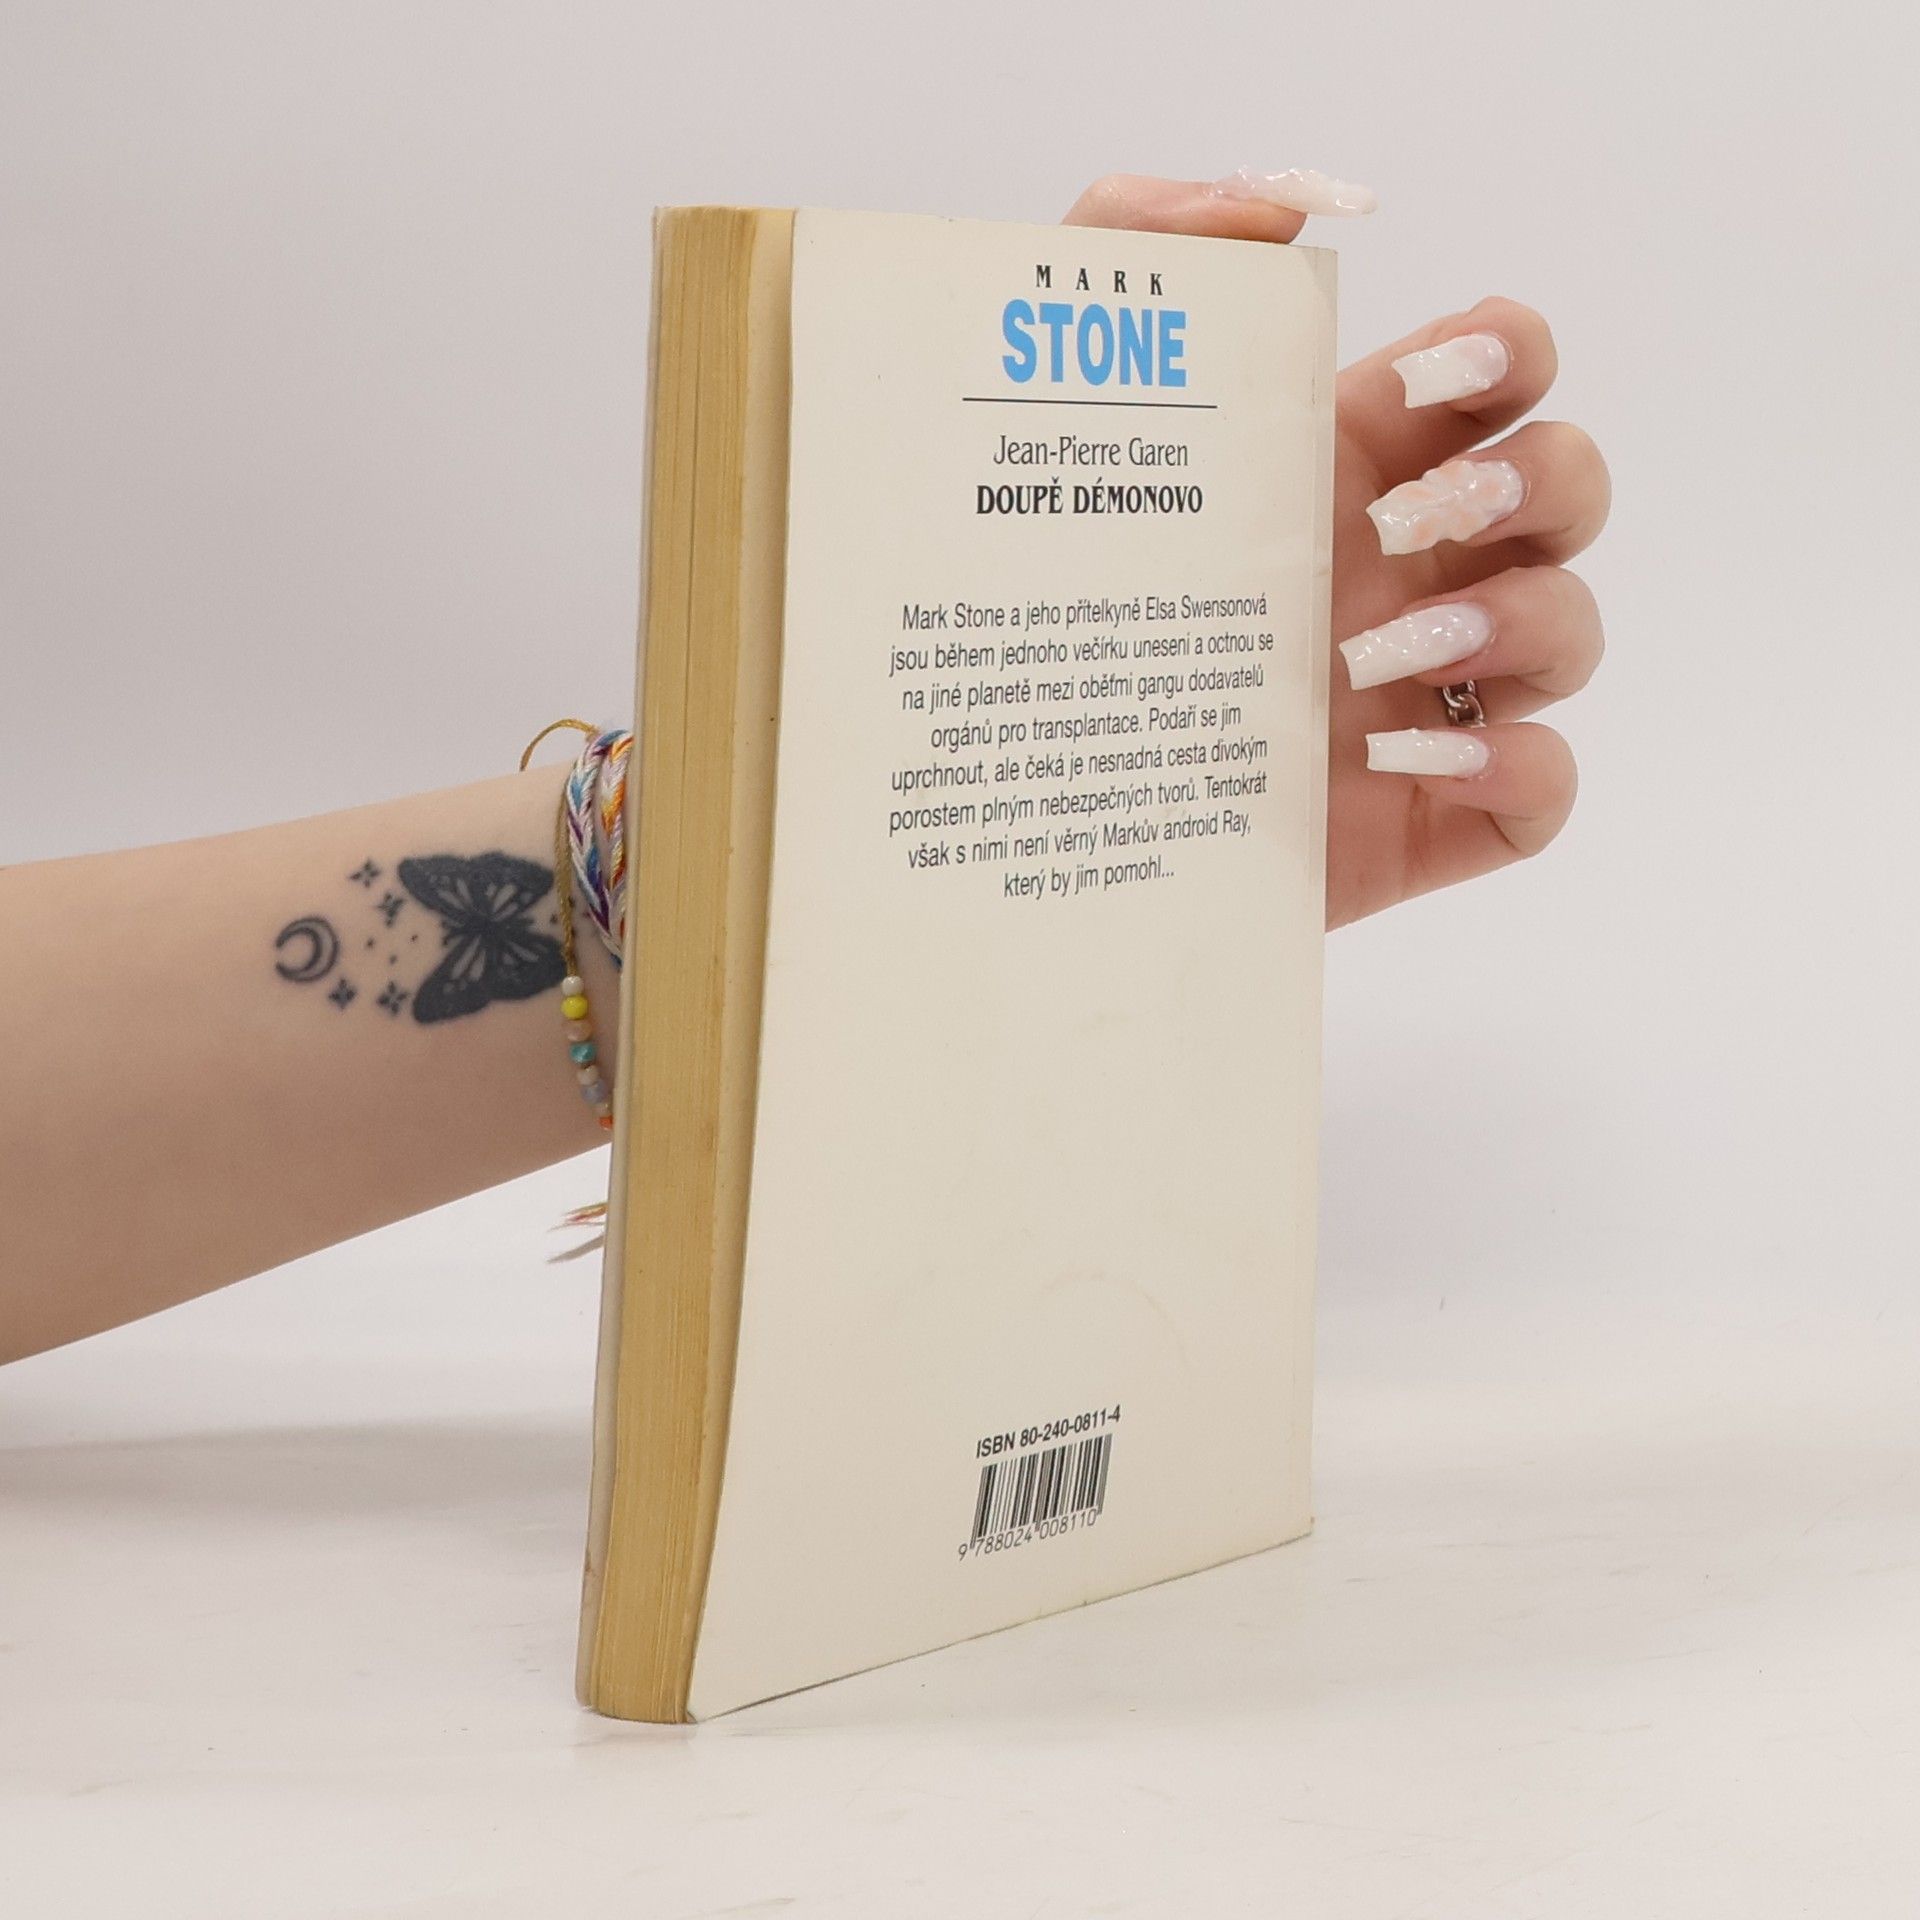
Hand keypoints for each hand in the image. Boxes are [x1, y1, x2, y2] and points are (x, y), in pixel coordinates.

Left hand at [1065, 174, 1608, 927]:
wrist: (1000, 797)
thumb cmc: (1028, 599)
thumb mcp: (1045, 400)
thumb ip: (1133, 250)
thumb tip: (1273, 204)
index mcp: (1340, 466)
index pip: (1494, 372)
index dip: (1505, 354)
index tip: (1427, 380)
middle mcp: (1402, 572)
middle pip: (1568, 488)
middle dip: (1530, 485)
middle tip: (1402, 526)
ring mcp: (1423, 696)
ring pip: (1572, 633)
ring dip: (1518, 625)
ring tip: (1369, 662)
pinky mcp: (1419, 817)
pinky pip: (1543, 790)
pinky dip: (1515, 771)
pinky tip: (1398, 761)